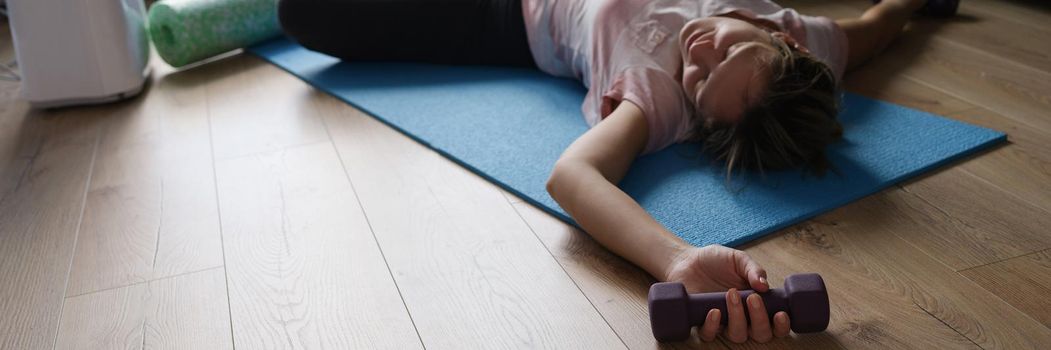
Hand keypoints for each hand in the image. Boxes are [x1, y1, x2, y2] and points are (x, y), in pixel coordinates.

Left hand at [662, 244, 791, 342]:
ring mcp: (723, 321)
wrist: (687, 259)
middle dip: (760, 320)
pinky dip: (713, 326)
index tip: (780, 314)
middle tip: (752, 298)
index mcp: (756, 303)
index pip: (776, 324)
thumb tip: (765, 286)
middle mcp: (743, 317)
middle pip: (760, 334)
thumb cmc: (716, 260)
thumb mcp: (738, 259)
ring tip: (731, 294)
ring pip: (738, 335)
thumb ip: (754, 270)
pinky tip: (713, 311)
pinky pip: (710, 334)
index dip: (782, 325)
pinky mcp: (703, 322)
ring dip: (738, 318)